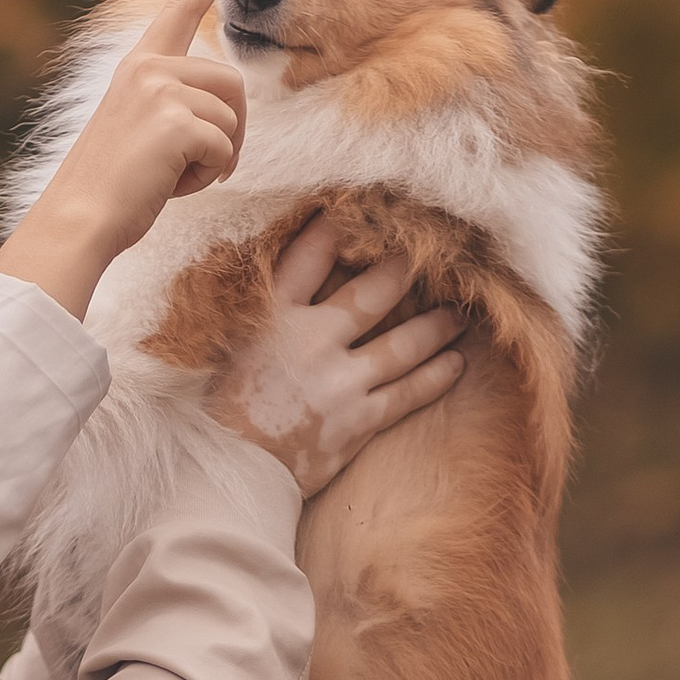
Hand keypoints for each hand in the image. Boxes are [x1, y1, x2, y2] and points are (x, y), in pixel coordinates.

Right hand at [0, 0, 247, 320]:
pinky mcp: (174, 120)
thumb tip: (223, 109)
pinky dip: (207, 176)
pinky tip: (171, 185)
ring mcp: (160, 90)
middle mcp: (148, 67)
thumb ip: (173, 104)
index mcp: (137, 66)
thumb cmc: (110, 187)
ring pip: (232, 117)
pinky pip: (223, 148)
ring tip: (174, 174)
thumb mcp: (139, 129)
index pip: (180, 10)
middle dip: (229, 131)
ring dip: (217, 156)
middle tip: (196, 164)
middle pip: (232, 84)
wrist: (78, 218)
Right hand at [205, 217, 467, 493]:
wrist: (227, 472)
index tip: (358, 208)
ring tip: (458, 313)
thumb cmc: (221, 410)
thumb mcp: (229, 347)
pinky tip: (456, 363)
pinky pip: (408, 393)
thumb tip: (280, 282)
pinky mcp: (358, 421)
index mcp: (272, 317)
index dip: (337, 226)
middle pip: (372, 293)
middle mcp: (311, 342)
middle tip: (430, 253)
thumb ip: (259, 315)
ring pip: (404, 344)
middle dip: (403, 269)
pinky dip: (436, 376)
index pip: (311, 254)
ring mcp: (340, 383)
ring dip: (436, 325)